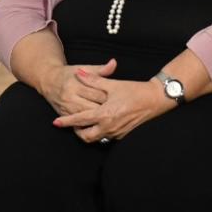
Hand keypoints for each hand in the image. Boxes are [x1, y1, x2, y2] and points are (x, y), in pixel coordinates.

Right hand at [38, 58, 116, 116]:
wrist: (49, 81)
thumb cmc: (68, 74)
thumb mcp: (83, 69)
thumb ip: (100, 69)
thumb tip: (114, 63)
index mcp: (75, 85)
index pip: (98, 94)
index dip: (110, 97)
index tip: (118, 98)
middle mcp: (70, 97)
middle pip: (94, 107)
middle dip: (106, 109)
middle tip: (116, 109)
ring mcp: (66, 108)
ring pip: (88, 118)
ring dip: (99, 118)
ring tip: (109, 116)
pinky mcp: (64, 115)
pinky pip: (79, 123)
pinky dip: (89, 123)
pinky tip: (97, 122)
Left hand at [52, 67, 172, 142]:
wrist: (156, 99)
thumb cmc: (134, 90)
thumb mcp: (113, 84)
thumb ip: (93, 79)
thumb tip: (78, 73)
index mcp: (105, 114)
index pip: (80, 120)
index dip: (66, 122)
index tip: (56, 122)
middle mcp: (110, 127)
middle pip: (87, 136)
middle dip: (77, 132)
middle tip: (72, 123)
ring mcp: (118, 132)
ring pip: (97, 138)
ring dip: (88, 133)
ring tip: (83, 123)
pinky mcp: (124, 134)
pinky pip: (107, 137)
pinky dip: (99, 132)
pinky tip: (98, 123)